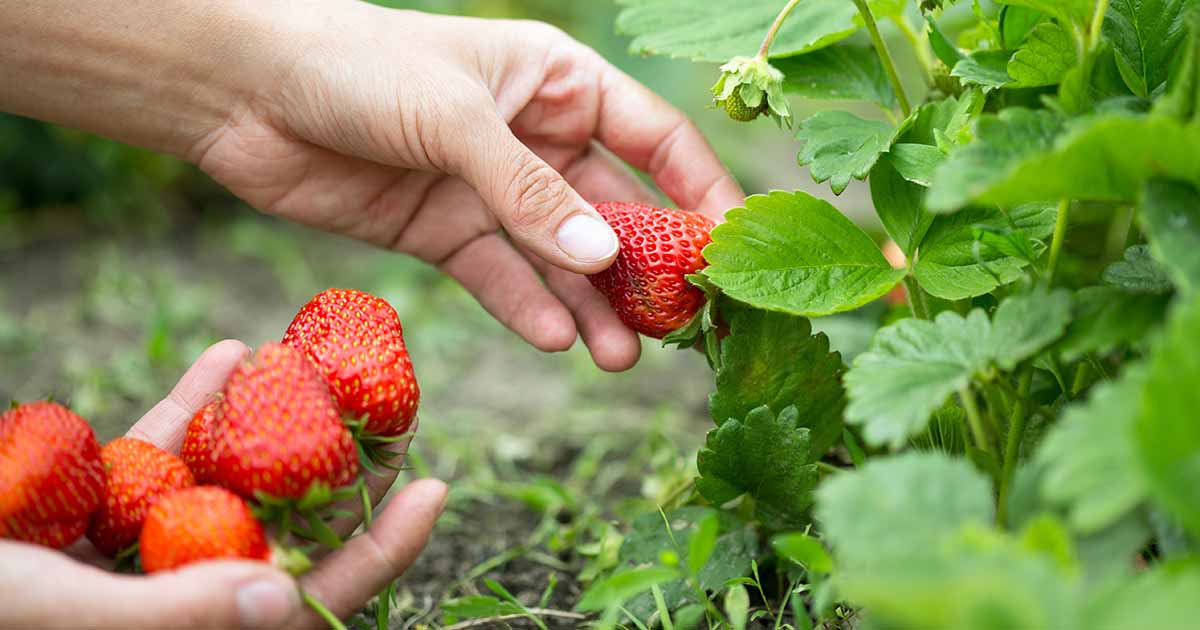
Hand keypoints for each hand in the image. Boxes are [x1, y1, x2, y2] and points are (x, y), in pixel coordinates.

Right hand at [0, 340, 447, 628]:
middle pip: (282, 532)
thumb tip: (281, 600)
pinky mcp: (86, 506)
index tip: (436, 487)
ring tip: (318, 367)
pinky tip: (226, 352)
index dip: (379, 553)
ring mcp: (132, 550)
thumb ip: (172, 617)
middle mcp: (172, 596)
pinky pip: (152, 454)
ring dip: (270, 426)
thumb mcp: (59, 614)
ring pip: (224, 483)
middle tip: (393, 408)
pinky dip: (186, 406)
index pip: (308, 602)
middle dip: (338, 472)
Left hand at [191, 5, 745, 370]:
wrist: (243, 92)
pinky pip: (499, 277)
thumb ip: (530, 192)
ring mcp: (489, 189)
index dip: (698, 191)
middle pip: (613, 210)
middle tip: (677, 327)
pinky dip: (527, 307)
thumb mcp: (457, 119)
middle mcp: (534, 137)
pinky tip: (558, 339)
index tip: (728, 249)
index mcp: (557, 82)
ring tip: (620, 356)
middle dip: (643, 268)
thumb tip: (602, 259)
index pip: (655, 140)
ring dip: (591, 304)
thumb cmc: (359, 67)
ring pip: (559, 256)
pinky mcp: (443, 232)